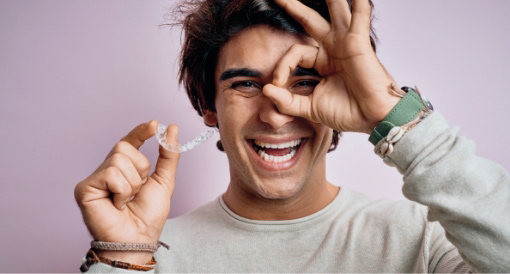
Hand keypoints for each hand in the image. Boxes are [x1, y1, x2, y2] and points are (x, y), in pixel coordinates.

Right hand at [74, 120, 178, 262]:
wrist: (138, 239)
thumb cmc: (148, 215)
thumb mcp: (164, 181)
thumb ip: (168, 155)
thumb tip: (172, 128)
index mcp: (124, 167)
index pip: (130, 141)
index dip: (140, 131)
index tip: (155, 124)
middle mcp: (107, 169)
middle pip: (124, 147)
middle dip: (140, 169)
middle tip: (136, 191)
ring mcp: (95, 178)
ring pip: (119, 159)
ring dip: (132, 183)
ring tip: (126, 200)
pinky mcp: (84, 187)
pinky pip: (111, 174)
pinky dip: (122, 190)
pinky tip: (117, 204)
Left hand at [264, 0, 400, 133]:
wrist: (370, 119)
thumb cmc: (347, 113)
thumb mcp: (309, 107)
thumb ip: (286, 101)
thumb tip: (265, 90)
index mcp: (322, 61)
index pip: (294, 53)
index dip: (282, 67)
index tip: (277, 84)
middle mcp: (333, 48)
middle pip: (309, 20)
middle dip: (294, 5)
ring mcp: (346, 42)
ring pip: (335, 10)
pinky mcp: (358, 42)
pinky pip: (359, 16)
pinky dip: (359, 4)